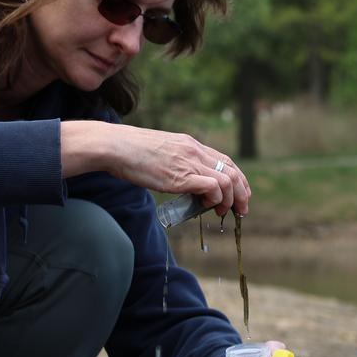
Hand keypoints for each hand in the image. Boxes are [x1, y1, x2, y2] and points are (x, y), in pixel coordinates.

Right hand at [61, 120, 250, 216]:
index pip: (227, 161)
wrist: (115, 146)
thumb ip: (179, 165)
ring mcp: (190, 163)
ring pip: (227, 180)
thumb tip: (186, 184)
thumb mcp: (163, 153)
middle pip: (233, 172)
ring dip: (230, 200)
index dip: (239, 180)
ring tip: (221, 211)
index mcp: (192, 145)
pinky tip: (206, 205)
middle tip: (240, 211)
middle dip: (242, 194)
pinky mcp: (181, 176)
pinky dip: (215, 198)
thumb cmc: (132, 152)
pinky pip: (212, 187)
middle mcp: (195, 152)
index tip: (240, 195)